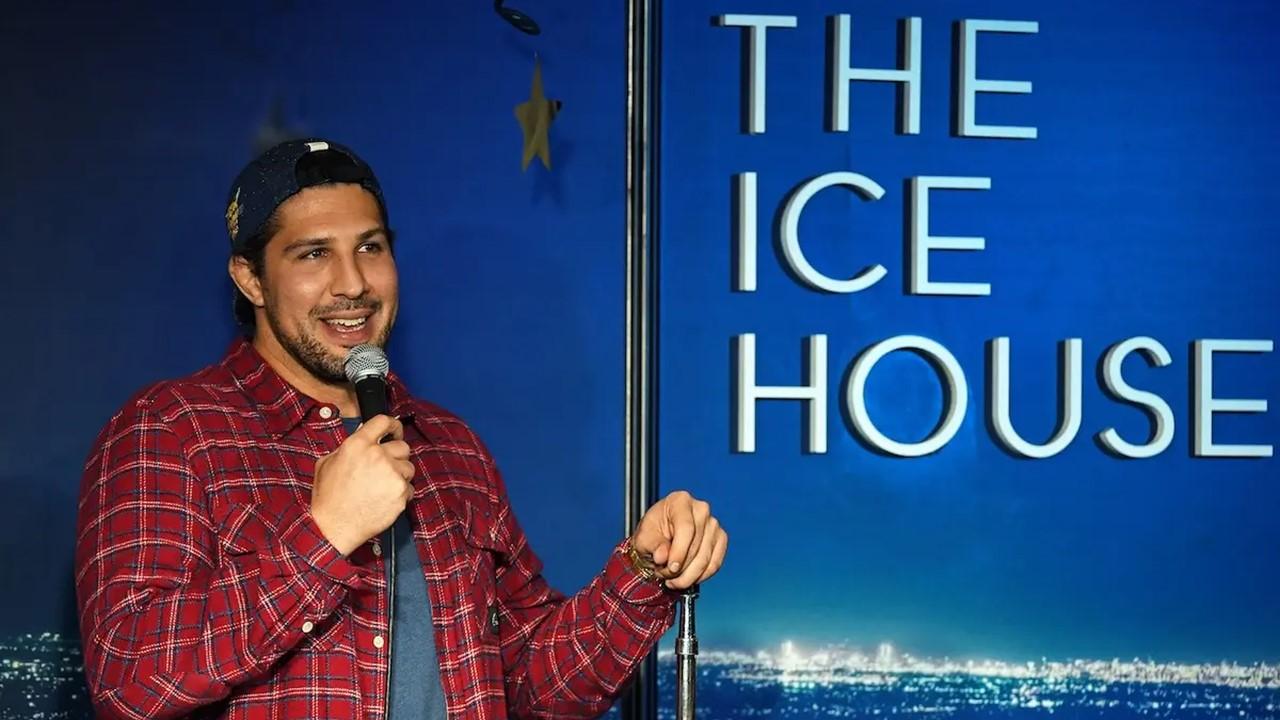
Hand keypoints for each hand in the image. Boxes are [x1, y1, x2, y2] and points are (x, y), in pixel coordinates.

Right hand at [310, 415, 414, 555]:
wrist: (334, 527)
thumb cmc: (328, 498)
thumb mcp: (327, 463)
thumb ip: (349, 447)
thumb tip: (364, 437)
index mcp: (358, 445)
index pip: (383, 421)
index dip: (393, 425)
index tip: (396, 431)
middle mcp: (377, 456)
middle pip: (403, 446)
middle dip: (396, 456)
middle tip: (385, 468)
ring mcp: (392, 474)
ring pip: (409, 467)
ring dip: (399, 475)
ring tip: (381, 487)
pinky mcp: (401, 492)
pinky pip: (410, 487)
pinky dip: (401, 493)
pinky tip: (384, 500)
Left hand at [629, 490, 726, 589]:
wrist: (660, 536)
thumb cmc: (652, 532)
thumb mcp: (643, 537)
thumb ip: (652, 545)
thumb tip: (662, 556)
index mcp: (680, 501)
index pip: (686, 528)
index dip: (679, 552)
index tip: (671, 568)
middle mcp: (701, 509)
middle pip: (696, 546)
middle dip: (679, 568)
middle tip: (663, 575)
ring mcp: (713, 524)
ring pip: (705, 559)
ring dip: (687, 576)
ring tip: (671, 578)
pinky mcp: (720, 539)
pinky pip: (714, 564)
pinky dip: (700, 576)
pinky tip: (686, 578)